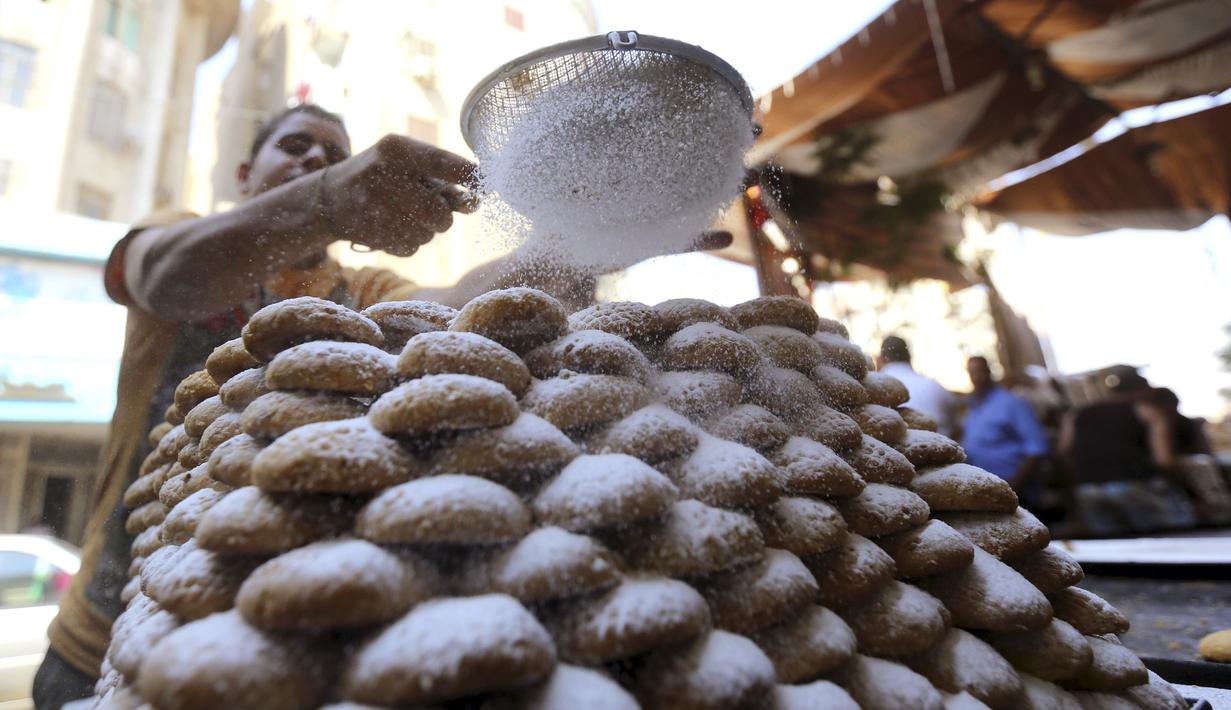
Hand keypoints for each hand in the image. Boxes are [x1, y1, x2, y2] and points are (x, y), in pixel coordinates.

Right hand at [318, 135, 475, 256]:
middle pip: (440, 214)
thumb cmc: (382, 175)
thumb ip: (441, 177)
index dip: (470, 177)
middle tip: (433, 210)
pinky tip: (392, 226)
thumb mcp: (405, 161)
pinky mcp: (371, 233)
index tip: (484, 186)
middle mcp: (385, 176)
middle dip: (442, 217)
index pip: (445, 164)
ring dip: (424, 229)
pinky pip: (412, 247)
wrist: (331, 197)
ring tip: (404, 214)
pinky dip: (409, 241)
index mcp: (397, 149)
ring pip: (428, 234)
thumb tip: (474, 203)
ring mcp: (375, 207)